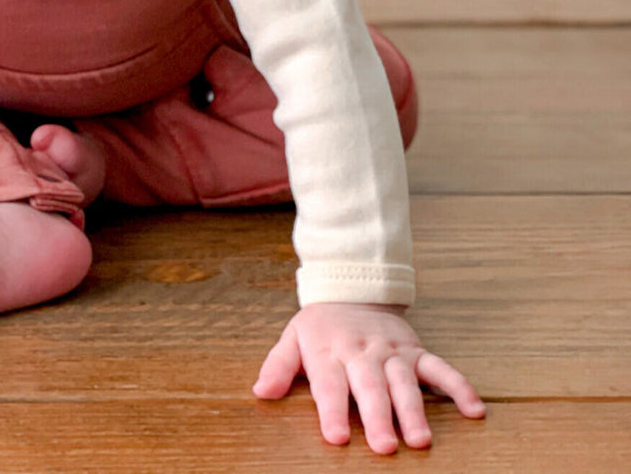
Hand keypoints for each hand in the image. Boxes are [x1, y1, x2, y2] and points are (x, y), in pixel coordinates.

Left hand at [253, 302, 484, 452]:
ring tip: (421, 440)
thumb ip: (278, 365)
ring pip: (404, 382)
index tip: (336, 438)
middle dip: (377, 418)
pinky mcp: (415, 350)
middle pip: (370, 387)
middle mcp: (362, 352)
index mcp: (328, 352)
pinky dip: (458, 387)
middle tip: (384, 448)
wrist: (353, 287)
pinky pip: (440, 368)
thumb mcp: (293, 337)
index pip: (329, 384)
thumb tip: (260, 393)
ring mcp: (392, 351)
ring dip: (413, 411)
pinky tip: (475, 411)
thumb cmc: (321, 326)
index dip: (332, 411)